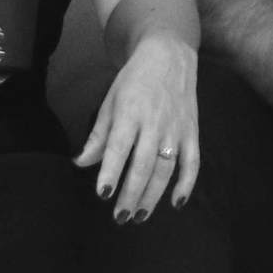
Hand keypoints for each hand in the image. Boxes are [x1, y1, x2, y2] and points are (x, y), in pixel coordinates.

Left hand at [78, 35, 200, 221]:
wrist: (169, 56)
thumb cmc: (134, 81)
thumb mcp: (110, 101)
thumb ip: (98, 135)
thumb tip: (80, 162)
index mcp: (130, 113)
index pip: (119, 147)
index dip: (111, 171)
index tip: (103, 193)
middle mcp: (154, 122)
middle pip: (143, 164)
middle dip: (131, 193)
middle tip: (120, 216)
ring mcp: (176, 128)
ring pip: (166, 168)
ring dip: (153, 195)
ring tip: (138, 215)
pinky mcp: (192, 132)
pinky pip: (192, 162)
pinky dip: (187, 184)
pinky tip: (176, 202)